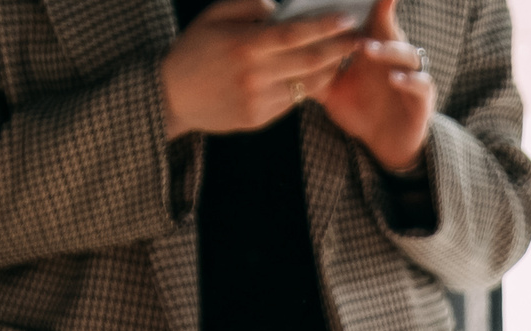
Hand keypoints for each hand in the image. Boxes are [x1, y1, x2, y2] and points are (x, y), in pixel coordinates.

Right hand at [160, 0, 362, 139]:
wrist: (169, 95)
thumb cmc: (193, 49)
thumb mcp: (213, 16)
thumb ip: (249, 6)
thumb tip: (281, 7)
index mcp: (245, 45)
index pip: (296, 34)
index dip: (326, 27)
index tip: (348, 19)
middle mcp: (255, 74)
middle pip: (310, 61)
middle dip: (340, 49)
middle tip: (360, 40)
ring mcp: (259, 100)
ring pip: (307, 85)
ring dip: (331, 71)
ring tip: (345, 57)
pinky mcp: (259, 119)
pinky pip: (292, 101)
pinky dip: (309, 87)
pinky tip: (319, 75)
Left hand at [318, 0, 435, 172]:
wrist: (385, 145)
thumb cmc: (361, 111)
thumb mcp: (333, 90)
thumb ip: (316, 71)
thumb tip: (285, 56)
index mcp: (373, 50)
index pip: (371, 21)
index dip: (374, 3)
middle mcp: (394, 58)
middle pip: (392, 30)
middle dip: (382, 15)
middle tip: (372, 4)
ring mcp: (411, 76)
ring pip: (407, 54)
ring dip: (388, 49)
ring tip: (368, 49)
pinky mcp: (422, 99)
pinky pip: (421, 84)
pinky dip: (409, 80)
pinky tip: (394, 79)